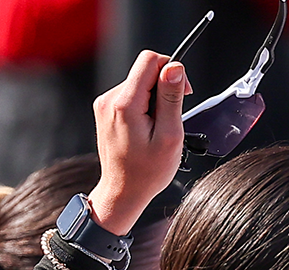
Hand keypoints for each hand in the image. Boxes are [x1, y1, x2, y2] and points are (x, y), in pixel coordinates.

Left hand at [90, 51, 189, 234]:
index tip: (182, 94)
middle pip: (145, 71)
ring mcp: (105, 104)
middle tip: (172, 118)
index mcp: (125, 103)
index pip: (150, 60)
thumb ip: (171, 99)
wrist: (123, 190)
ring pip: (139, 83)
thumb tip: (175, 68)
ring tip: (158, 128)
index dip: (172, 71)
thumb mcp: (170, 135)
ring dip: (155, 100)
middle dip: (165, 88)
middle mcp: (110, 99)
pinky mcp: (107, 109)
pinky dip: (145, 107)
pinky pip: (132, 95)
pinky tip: (148, 129)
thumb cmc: (148, 171)